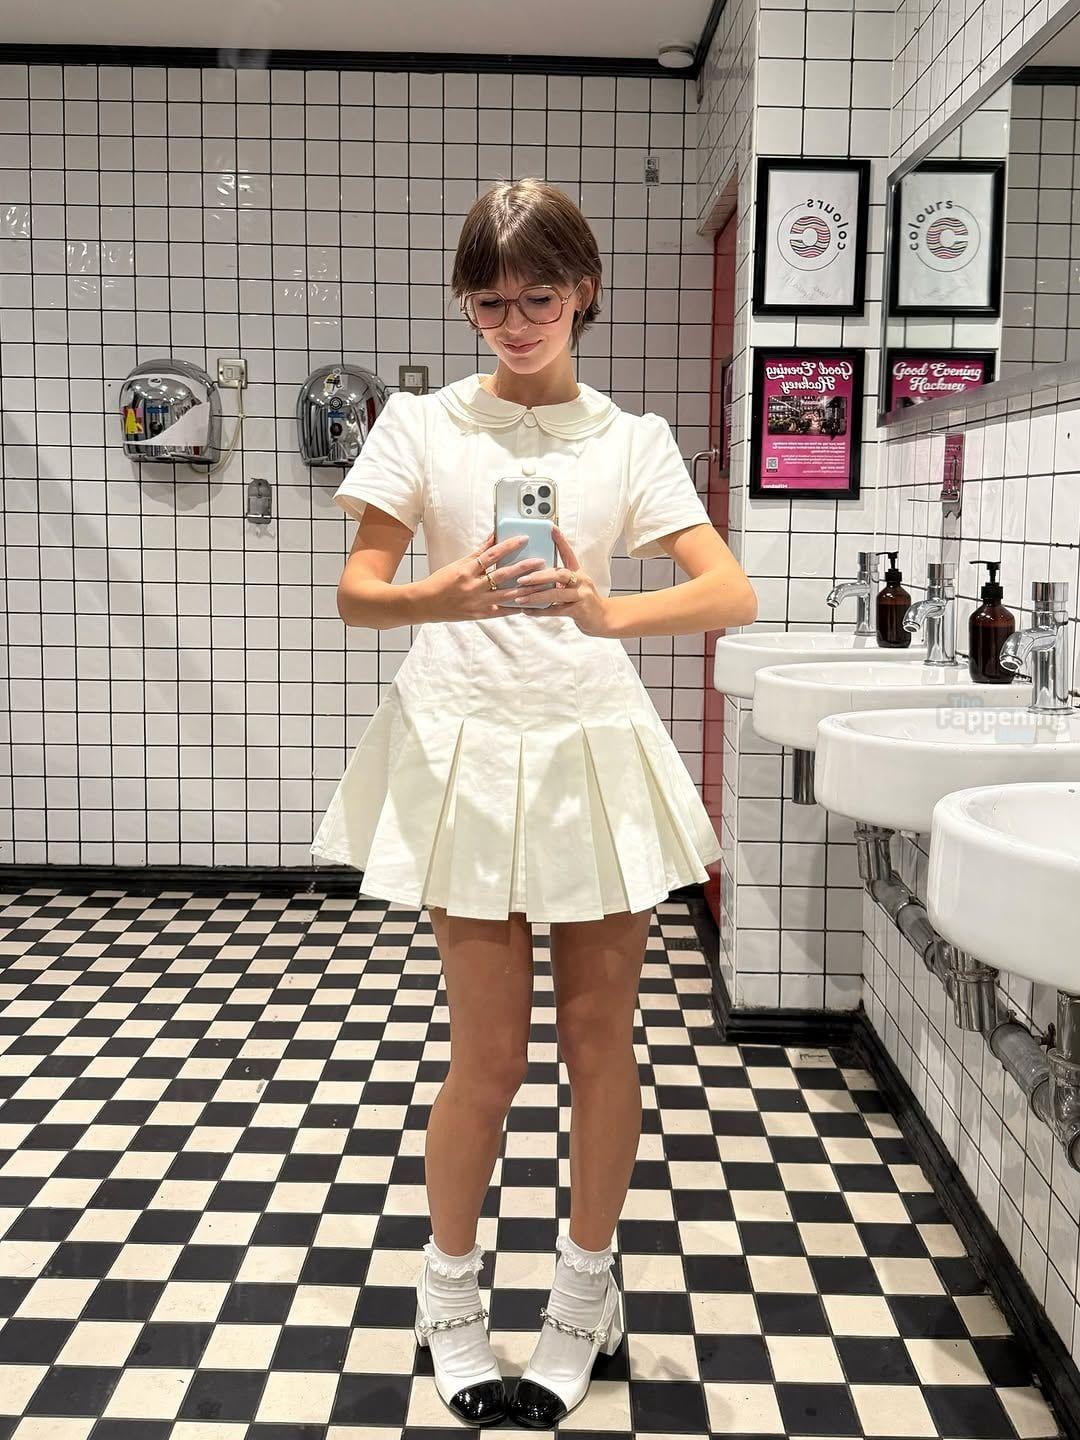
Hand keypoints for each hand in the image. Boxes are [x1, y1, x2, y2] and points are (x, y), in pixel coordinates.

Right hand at [419, 531, 547, 621]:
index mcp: (466, 570)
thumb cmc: (440, 581)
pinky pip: (501, 611)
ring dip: (524, 589)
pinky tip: (528, 604)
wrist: (424, 603)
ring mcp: (477, 602)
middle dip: (523, 568)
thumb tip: (494, 537)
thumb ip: (478, 552)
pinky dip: (514, 607)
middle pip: (502, 575)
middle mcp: (473, 586)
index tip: (524, 539)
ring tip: (540, 583)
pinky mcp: (479, 615)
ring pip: (506, 595)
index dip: (508, 545)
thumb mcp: (457, 564)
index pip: (491, 554)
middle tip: (540, 561)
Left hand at [494, 525, 614, 636]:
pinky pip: (556, 611)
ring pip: (556, 593)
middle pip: (559, 574)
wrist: (604, 619)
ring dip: (536, 595)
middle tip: (521, 578)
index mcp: (578, 573)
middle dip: (539, 576)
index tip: (550, 528)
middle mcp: (581, 581)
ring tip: (519, 597)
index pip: (568, 553)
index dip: (560, 540)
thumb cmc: (585, 602)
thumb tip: (536, 576)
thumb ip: (559, 581)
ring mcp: (582, 595)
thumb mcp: (575, 587)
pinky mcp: (580, 610)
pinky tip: (527, 611)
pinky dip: (540, 611)